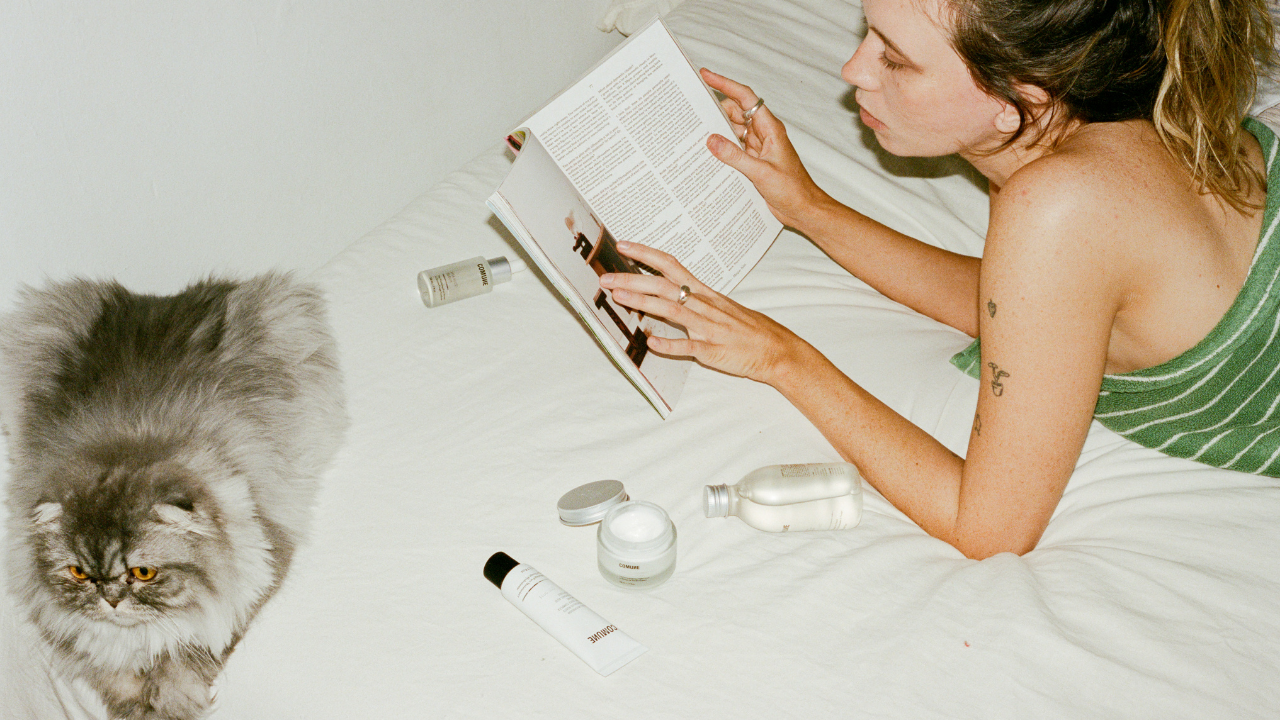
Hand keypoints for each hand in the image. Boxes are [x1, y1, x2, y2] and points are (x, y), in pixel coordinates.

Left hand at [599, 241, 807, 385]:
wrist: (776, 350)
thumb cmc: (747, 330)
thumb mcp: (718, 309)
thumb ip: (690, 303)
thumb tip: (664, 297)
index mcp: (704, 293)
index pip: (671, 266)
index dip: (646, 255)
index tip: (623, 246)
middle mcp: (704, 305)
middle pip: (663, 286)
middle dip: (632, 279)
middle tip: (605, 277)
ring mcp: (708, 327)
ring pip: (672, 310)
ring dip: (643, 303)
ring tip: (618, 297)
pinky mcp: (712, 350)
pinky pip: (689, 346)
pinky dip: (670, 344)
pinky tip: (651, 342)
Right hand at [700, 68, 832, 230]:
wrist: (803, 209)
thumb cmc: (793, 190)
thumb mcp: (761, 173)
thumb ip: (735, 156)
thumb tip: (712, 140)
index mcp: (770, 129)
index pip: (745, 98)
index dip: (725, 84)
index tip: (706, 76)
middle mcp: (763, 134)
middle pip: (735, 112)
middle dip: (715, 107)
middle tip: (693, 107)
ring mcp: (757, 147)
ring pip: (733, 129)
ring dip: (717, 129)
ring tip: (695, 129)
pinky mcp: (753, 161)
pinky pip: (733, 147)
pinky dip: (721, 147)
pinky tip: (707, 151)